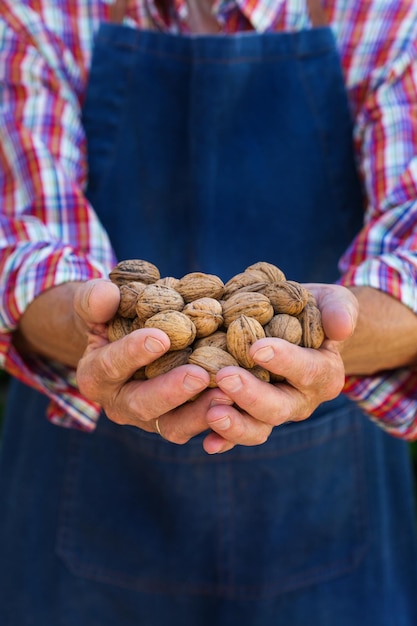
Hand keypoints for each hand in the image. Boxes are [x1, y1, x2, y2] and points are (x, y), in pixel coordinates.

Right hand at [75, 279, 217, 438]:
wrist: (121, 339)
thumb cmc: (110, 315)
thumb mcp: (95, 304)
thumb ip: (94, 299)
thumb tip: (107, 294)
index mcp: (95, 375)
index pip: (112, 366)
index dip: (134, 352)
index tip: (161, 337)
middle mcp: (120, 404)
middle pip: (143, 406)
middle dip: (172, 391)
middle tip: (200, 374)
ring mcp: (150, 418)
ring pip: (173, 426)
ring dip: (200, 414)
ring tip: (228, 396)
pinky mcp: (177, 422)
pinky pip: (197, 428)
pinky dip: (219, 422)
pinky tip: (241, 405)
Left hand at [203, 284, 358, 453]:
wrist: (294, 324)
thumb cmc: (313, 310)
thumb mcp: (333, 301)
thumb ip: (340, 309)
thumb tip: (342, 327)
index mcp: (324, 373)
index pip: (307, 370)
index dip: (284, 361)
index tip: (257, 349)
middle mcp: (301, 399)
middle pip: (279, 407)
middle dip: (252, 395)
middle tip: (226, 377)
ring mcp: (274, 412)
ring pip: (259, 428)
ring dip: (235, 425)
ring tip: (211, 413)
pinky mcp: (251, 417)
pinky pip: (238, 435)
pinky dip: (224, 440)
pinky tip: (208, 443)